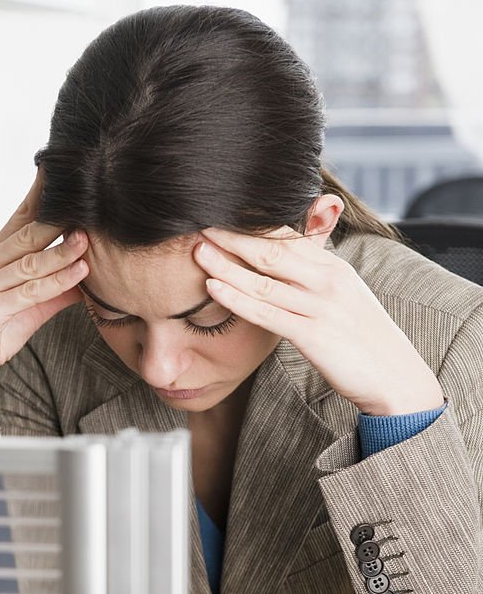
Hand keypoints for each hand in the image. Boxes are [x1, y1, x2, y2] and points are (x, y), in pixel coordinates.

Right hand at [0, 169, 88, 385]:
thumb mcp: (29, 309)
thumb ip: (55, 290)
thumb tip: (85, 272)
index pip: (20, 221)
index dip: (40, 198)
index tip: (58, 175)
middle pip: (25, 235)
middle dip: (56, 218)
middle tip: (82, 201)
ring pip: (29, 263)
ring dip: (61, 251)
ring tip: (86, 239)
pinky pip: (29, 293)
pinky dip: (57, 282)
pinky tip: (77, 273)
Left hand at [194, 226, 444, 415]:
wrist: (394, 377)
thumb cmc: (363, 341)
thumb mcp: (343, 298)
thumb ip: (316, 278)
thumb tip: (289, 265)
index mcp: (335, 267)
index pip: (289, 236)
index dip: (254, 225)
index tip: (224, 216)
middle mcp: (329, 281)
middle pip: (272, 250)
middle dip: (233, 236)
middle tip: (201, 223)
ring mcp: (322, 307)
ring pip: (263, 280)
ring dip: (226, 264)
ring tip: (198, 251)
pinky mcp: (314, 335)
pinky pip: (266, 313)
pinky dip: (237, 298)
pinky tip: (213, 287)